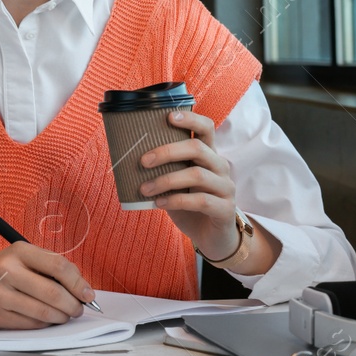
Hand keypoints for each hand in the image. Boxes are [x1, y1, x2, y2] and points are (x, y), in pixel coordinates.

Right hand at [0, 241, 96, 328]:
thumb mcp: (18, 258)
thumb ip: (47, 268)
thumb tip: (81, 288)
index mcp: (18, 252)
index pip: (59, 266)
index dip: (79, 283)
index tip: (88, 294)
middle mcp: (7, 271)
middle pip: (54, 292)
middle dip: (74, 304)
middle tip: (79, 308)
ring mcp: (0, 295)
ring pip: (44, 312)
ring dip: (62, 317)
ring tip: (66, 315)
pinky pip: (31, 324)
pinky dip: (45, 324)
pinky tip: (47, 319)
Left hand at [139, 109, 276, 273]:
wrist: (213, 238)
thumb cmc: (191, 206)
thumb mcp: (177, 184)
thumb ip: (165, 170)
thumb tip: (128, 159)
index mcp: (209, 156)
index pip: (206, 128)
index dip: (190, 118)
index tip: (168, 116)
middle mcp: (220, 167)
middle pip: (197, 148)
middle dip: (167, 151)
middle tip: (142, 161)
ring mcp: (226, 188)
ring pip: (197, 175)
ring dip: (166, 180)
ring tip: (144, 189)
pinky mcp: (225, 209)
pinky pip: (200, 201)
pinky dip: (176, 200)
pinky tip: (159, 203)